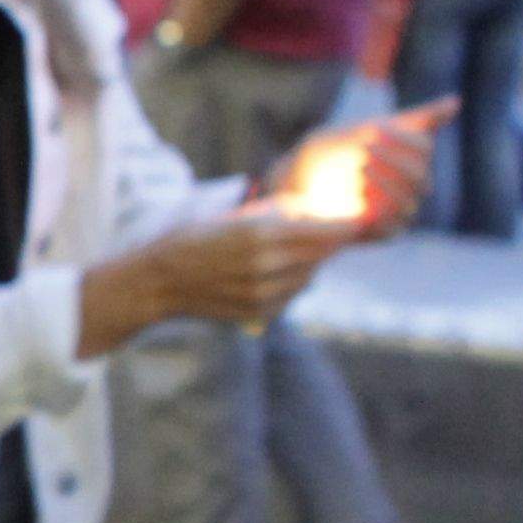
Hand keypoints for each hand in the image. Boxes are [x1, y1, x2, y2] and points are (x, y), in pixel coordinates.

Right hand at [80, 209, 347, 345]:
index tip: (361, 219)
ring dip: (310, 263)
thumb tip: (311, 210)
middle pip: (319, 254)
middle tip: (339, 231)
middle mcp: (265, 265)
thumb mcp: (233, 216)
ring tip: (293, 251)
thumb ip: (274, 215)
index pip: (321, 230)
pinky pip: (292, 295)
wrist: (161, 281)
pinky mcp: (259, 312)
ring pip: (309, 276)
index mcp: (259, 233)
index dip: (346, 225)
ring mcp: (263, 292)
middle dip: (330, 243)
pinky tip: (276, 273)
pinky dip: (292, 283)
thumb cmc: (194, 239)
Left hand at [259, 103, 444, 240]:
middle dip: (393, 160)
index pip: (423, 149)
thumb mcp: (371, 129)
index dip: (403, 138)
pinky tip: (358, 194)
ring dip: (386, 183)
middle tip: (365, 147)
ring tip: (360, 169)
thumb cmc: (337, 152)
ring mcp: (400, 212)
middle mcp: (412, 188)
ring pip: (408, 201)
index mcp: (412, 159)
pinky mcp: (384, 233)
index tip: (376, 128)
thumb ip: (415, 118)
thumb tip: (457, 101)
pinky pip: (391, 226)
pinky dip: (378, 211)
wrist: (301, 182)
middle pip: (419, 176)